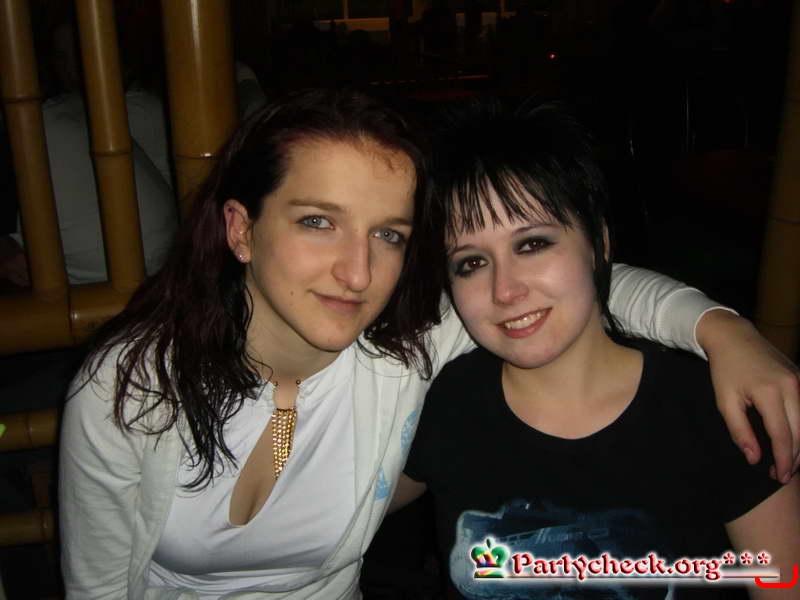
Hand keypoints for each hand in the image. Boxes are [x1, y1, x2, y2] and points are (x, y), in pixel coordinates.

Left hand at [697, 309, 799, 482]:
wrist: (734, 336)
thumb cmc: (725, 369)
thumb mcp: (725, 400)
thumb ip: (739, 431)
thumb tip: (754, 458)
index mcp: (770, 393)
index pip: (783, 436)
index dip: (783, 460)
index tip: (778, 477)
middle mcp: (792, 387)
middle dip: (794, 458)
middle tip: (781, 475)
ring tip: (787, 463)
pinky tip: (791, 442)